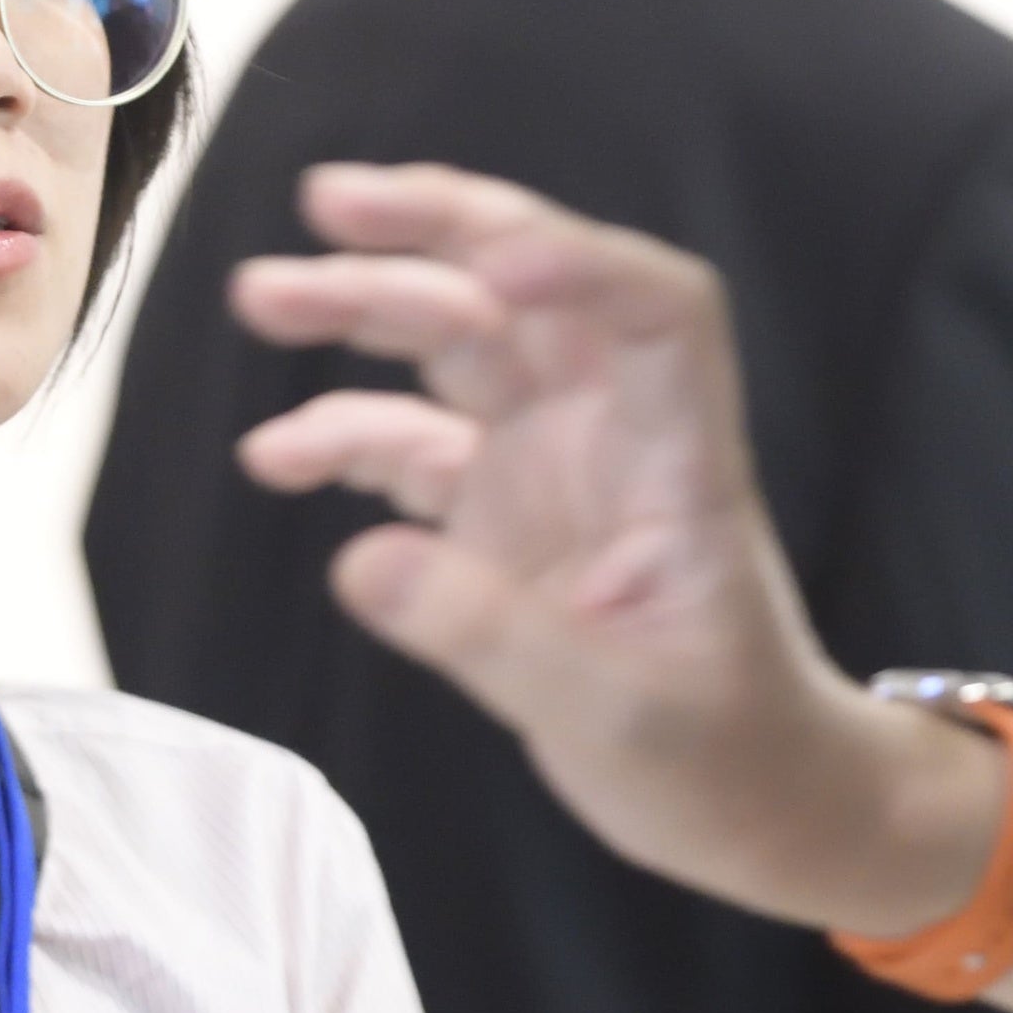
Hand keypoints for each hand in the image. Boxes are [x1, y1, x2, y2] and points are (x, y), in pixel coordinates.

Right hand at [231, 163, 992, 937]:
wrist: (752, 810)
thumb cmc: (727, 758)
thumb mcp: (616, 719)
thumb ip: (488, 637)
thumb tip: (358, 560)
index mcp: (681, 459)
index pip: (656, 309)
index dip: (581, 265)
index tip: (497, 269)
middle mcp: (612, 437)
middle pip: (528, 292)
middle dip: (434, 232)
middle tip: (326, 202)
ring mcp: (549, 471)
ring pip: (455, 349)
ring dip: (363, 310)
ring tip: (260, 299)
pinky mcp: (498, 524)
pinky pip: (412, 448)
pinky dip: (342, 437)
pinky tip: (275, 458)